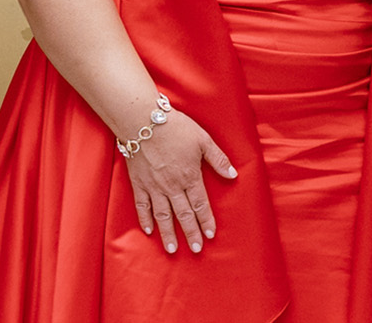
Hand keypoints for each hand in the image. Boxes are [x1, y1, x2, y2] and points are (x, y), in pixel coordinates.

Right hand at [125, 110, 235, 255]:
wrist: (143, 122)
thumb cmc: (176, 128)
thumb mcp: (204, 140)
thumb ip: (218, 160)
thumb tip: (233, 175)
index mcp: (189, 176)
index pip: (200, 204)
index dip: (206, 220)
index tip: (210, 235)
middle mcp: (171, 186)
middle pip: (182, 214)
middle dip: (190, 232)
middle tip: (195, 249)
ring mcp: (153, 186)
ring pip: (162, 215)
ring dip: (168, 233)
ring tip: (172, 249)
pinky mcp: (138, 183)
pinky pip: (142, 206)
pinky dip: (145, 219)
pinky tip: (150, 231)